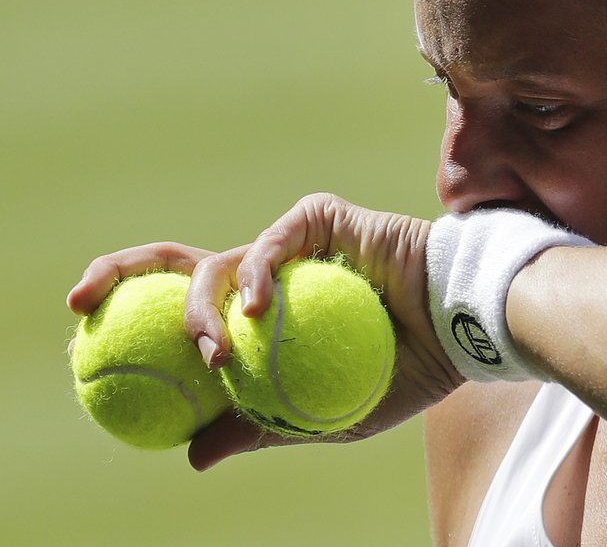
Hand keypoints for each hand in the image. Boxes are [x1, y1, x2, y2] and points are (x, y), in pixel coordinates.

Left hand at [67, 194, 463, 469]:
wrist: (461, 331)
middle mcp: (268, 277)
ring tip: (214, 351)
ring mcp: (291, 246)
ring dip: (199, 308)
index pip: (187, 313)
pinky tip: (254, 312)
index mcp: (264, 320)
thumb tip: (191, 455)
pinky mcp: (319, 218)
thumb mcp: (322, 415)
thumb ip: (260, 426)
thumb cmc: (403, 373)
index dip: (132, 321)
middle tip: (79, 304)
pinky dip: (257, 275)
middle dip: (117, 274)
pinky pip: (273, 243)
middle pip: (176, 265)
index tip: (83, 347)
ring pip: (219, 260)